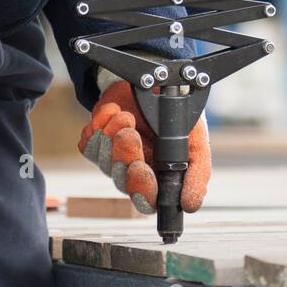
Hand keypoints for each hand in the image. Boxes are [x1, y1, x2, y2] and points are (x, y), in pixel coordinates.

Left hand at [77, 71, 211, 212]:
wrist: (153, 82)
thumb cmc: (175, 115)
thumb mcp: (195, 141)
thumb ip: (197, 174)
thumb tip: (191, 205)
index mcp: (157, 178)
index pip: (146, 200)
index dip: (141, 190)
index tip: (140, 168)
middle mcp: (132, 173)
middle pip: (121, 181)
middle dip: (125, 156)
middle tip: (130, 134)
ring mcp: (111, 160)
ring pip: (104, 161)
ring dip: (113, 134)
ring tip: (126, 115)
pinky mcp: (94, 144)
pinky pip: (88, 144)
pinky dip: (100, 124)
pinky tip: (114, 111)